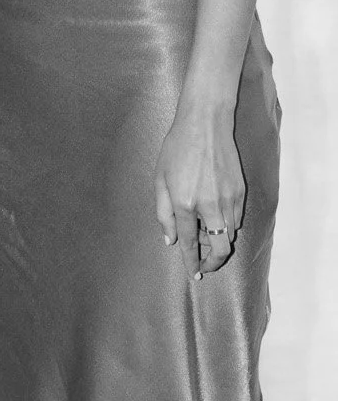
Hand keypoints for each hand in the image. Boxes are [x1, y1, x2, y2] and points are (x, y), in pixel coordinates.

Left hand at [154, 95, 244, 279]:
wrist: (205, 124)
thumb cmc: (177, 149)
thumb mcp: (159, 179)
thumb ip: (163, 213)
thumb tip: (171, 240)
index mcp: (184, 203)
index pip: (189, 244)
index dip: (192, 263)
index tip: (194, 275)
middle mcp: (209, 205)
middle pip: (220, 249)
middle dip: (213, 263)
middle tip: (205, 266)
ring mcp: (228, 199)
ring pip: (230, 235)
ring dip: (220, 243)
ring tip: (206, 238)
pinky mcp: (240, 192)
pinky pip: (237, 219)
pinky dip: (228, 227)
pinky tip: (217, 220)